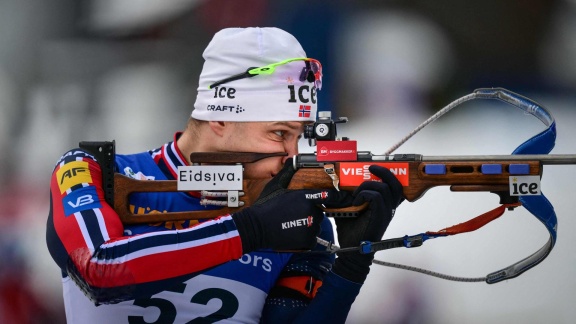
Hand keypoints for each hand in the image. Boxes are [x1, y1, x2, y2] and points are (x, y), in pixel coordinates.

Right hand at [232, 159, 351, 252]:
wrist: (256, 226)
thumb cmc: (265, 207)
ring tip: (292, 224)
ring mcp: (310, 226)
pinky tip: (293, 233)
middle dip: (310, 212)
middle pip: (319, 212)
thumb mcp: (276, 185)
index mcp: (306, 197)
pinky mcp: (307, 240)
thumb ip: (287, 173)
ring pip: (316, 226)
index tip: (347, 198)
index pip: (329, 196)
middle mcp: (311, 211)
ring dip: (308, 225)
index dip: (340, 197)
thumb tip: (291, 161)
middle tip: (295, 214)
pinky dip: (305, 238)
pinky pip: (312, 239)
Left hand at [332, 165, 403, 282]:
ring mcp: (387, 212)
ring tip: (357, 193)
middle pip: (396, 184)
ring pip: (385, 187)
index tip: (374, 167)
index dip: (388, 174)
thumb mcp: (347, 208)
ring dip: (368, 185)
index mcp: (384, 205)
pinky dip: (365, 195)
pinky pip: (377, 197)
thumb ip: (345, 197)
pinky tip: (356, 201)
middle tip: (371, 168)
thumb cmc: (351, 230)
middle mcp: (389, 207)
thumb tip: (333, 185)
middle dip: (384, 172)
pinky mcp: (381, 216)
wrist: (352, 249)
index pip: (395, 186)